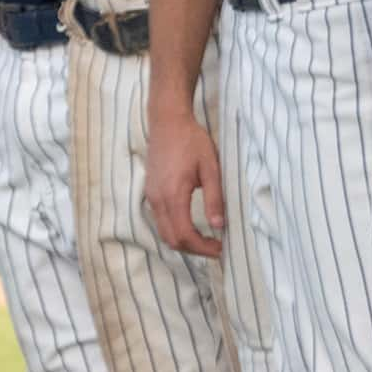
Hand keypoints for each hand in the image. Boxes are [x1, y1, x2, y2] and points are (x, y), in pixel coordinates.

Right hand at [145, 110, 225, 258]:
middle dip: (194, 249)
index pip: (185, 234)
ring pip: (164, 232)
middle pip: (172, 239)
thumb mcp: (211, 169)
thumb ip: (214, 199)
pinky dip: (175, 231)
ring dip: (184, 242)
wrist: (168, 122)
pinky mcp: (150, 192)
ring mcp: (151, 196)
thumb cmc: (192, 142)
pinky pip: (160, 221)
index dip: (203, 247)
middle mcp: (157, 199)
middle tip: (216, 249)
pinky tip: (192, 228)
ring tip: (207, 241)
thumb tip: (219, 226)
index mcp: (173, 195)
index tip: (221, 249)